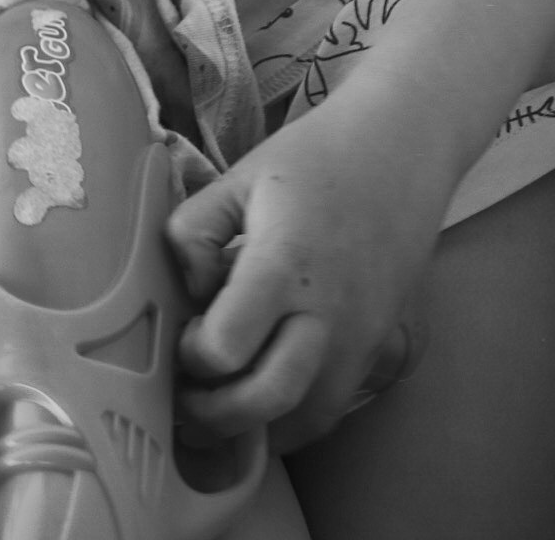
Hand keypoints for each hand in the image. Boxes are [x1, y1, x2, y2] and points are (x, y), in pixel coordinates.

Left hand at [166, 94, 443, 450]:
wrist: (400, 152)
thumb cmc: (313, 158)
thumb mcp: (236, 178)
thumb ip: (193, 232)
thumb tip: (190, 293)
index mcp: (284, 264)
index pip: (226, 346)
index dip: (192, 354)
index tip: (184, 331)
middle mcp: (327, 314)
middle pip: (267, 400)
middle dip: (214, 416)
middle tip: (184, 399)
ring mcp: (360, 338)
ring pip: (308, 421)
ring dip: (256, 431)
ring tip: (216, 413)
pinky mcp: (378, 347)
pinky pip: (335, 407)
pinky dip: (294, 420)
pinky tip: (262, 402)